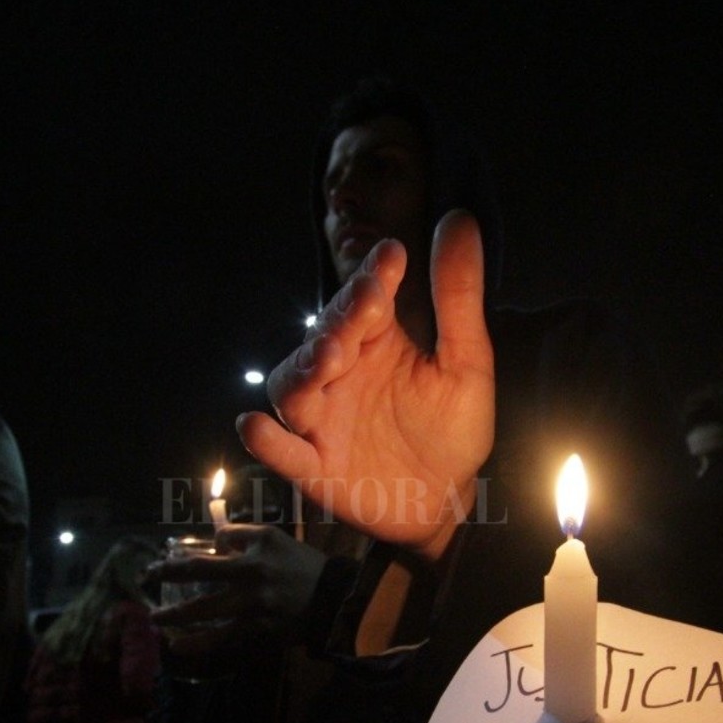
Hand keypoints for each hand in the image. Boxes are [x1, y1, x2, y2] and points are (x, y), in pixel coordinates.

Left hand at [148, 524, 328, 653]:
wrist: (332, 600)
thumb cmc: (305, 566)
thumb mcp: (278, 540)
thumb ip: (245, 536)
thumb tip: (215, 540)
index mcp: (257, 546)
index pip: (219, 538)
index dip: (205, 543)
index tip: (182, 554)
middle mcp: (250, 572)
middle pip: (198, 570)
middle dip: (168, 572)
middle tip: (147, 575)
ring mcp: (252, 603)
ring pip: (204, 608)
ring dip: (175, 613)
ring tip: (154, 618)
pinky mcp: (257, 628)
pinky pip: (222, 637)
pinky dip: (199, 643)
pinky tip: (179, 646)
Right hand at [238, 210, 493, 562]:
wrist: (448, 503)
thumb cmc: (451, 430)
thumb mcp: (467, 362)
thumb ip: (459, 297)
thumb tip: (459, 219)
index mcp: (374, 343)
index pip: (364, 301)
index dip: (373, 279)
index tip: (392, 257)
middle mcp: (339, 375)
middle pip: (322, 340)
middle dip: (338, 325)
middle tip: (363, 311)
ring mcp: (322, 422)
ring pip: (293, 389)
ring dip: (303, 374)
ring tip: (327, 360)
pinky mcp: (314, 468)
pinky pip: (283, 453)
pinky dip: (267, 442)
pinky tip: (255, 426)